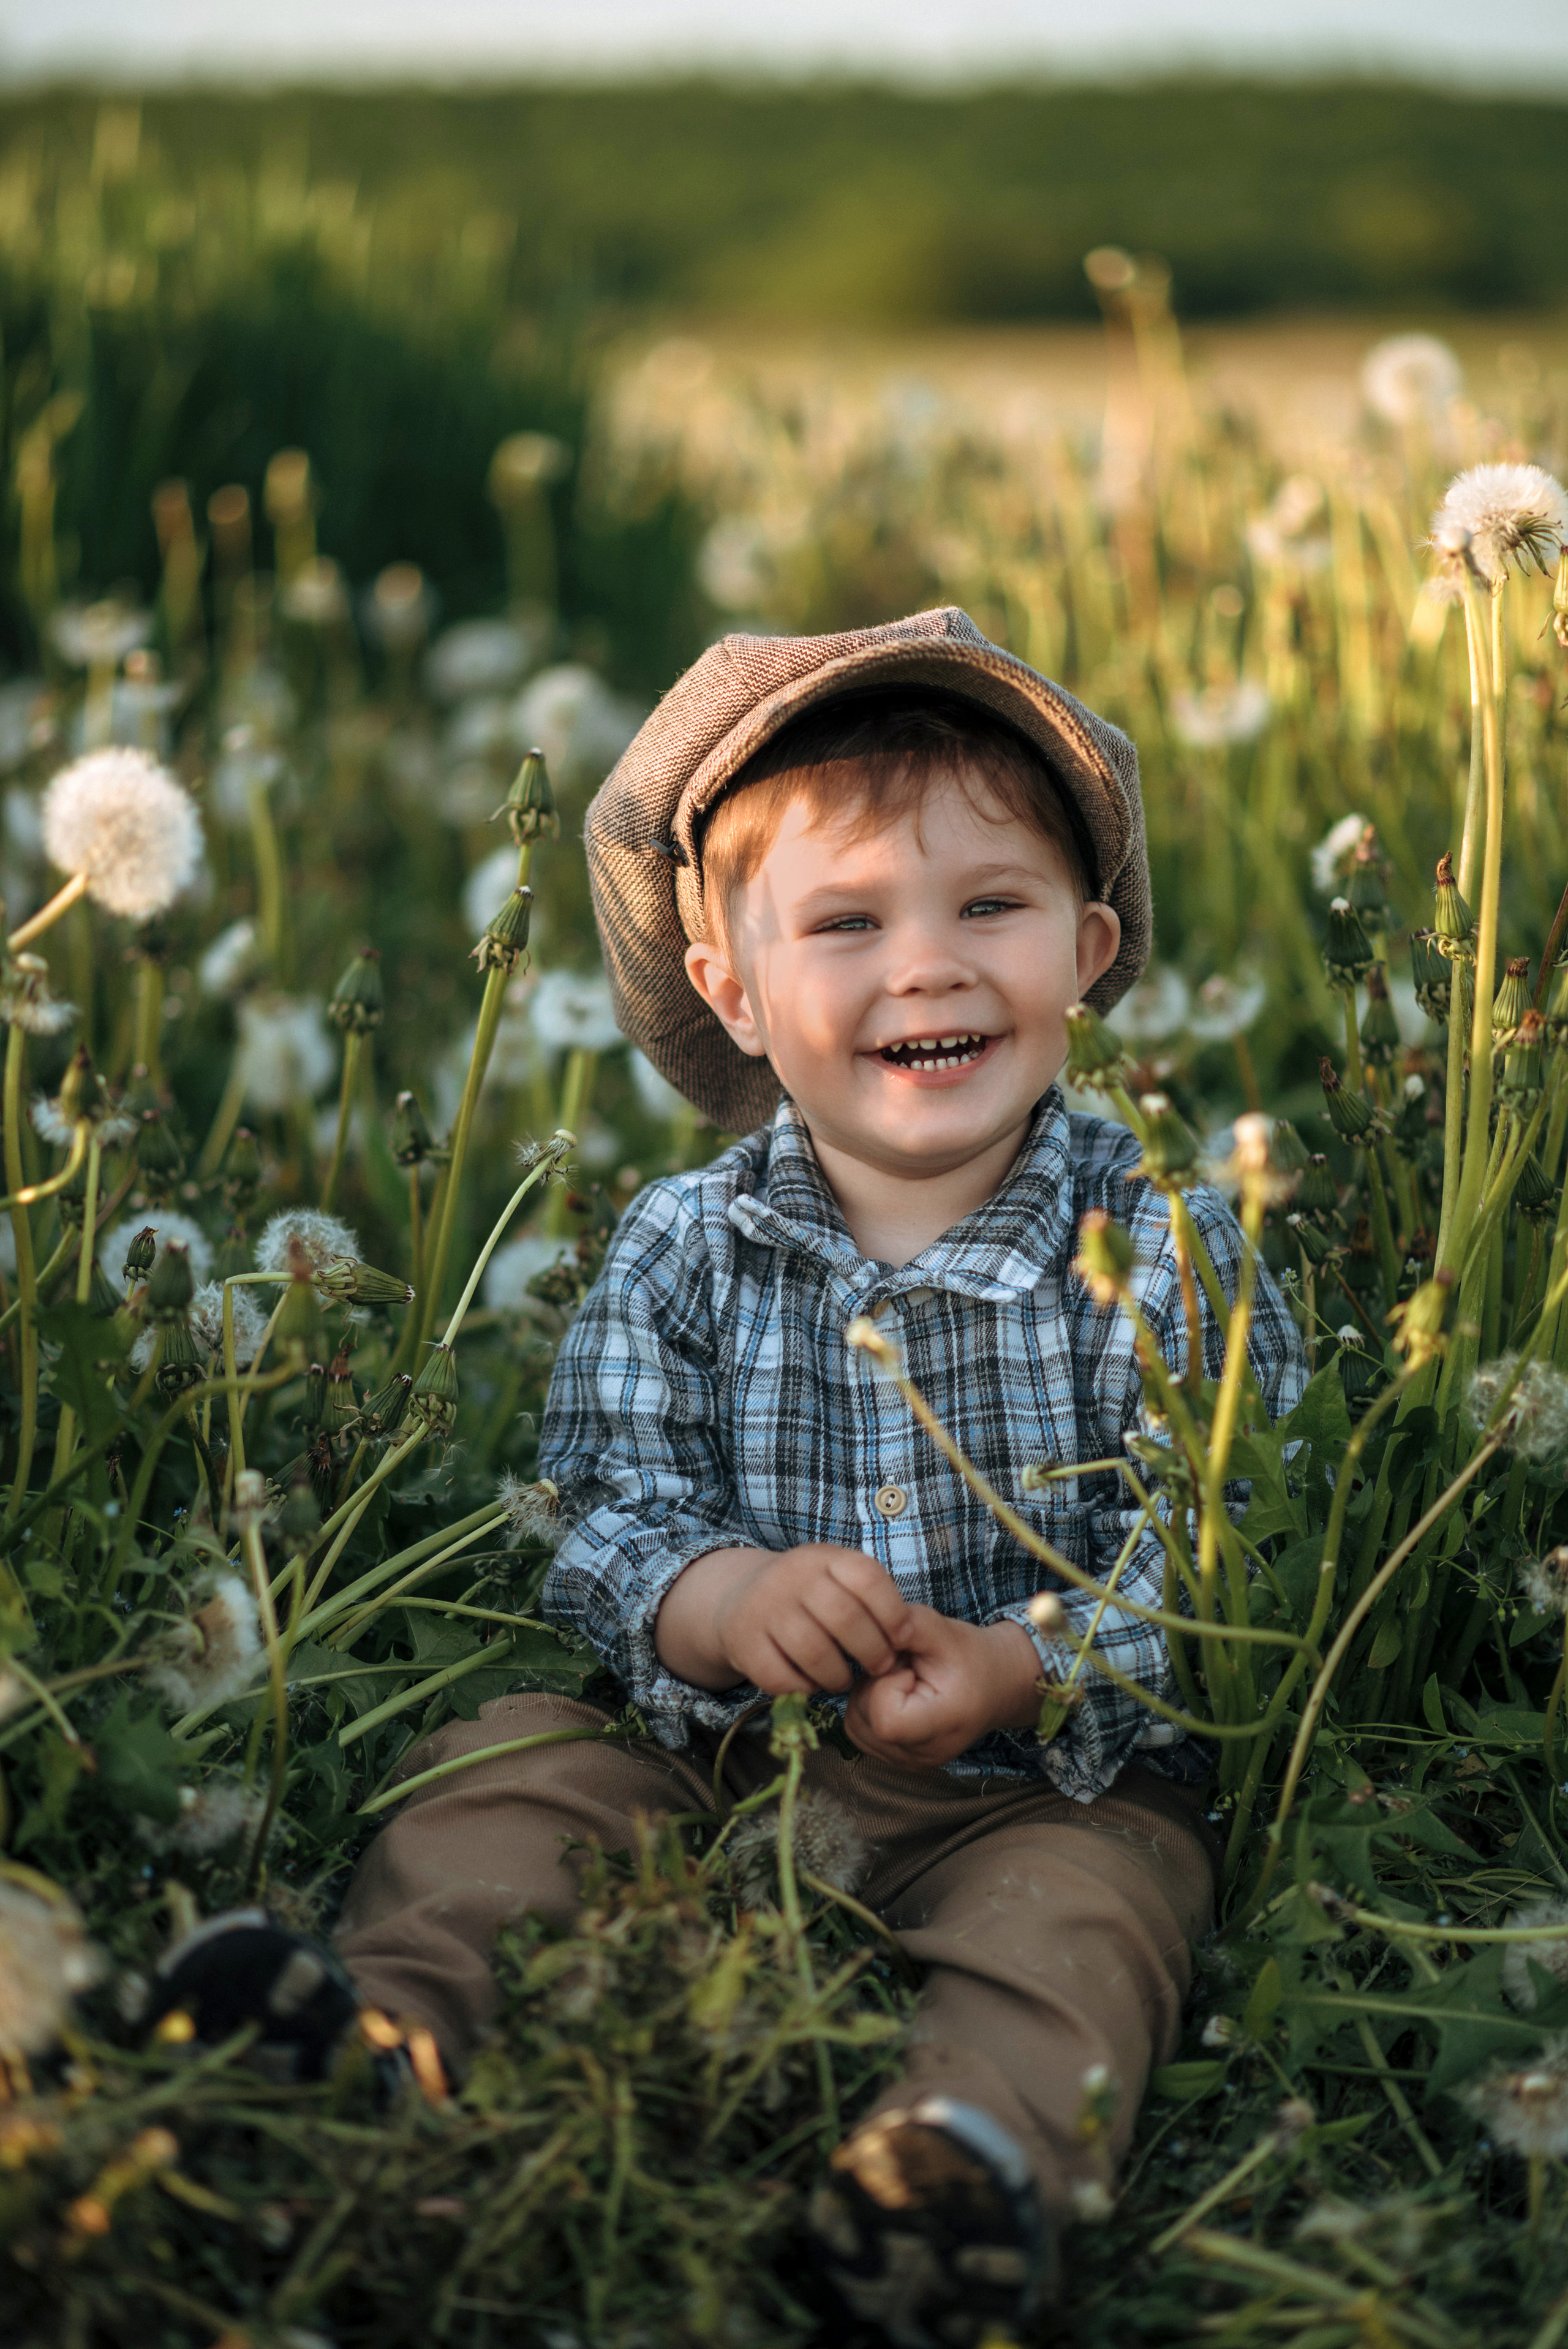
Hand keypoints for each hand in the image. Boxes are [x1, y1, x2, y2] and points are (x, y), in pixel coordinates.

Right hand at [655, 1542, 916, 1695]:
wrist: (738, 1597)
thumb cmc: (808, 1595)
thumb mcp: (837, 1578)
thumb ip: (871, 1597)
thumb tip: (908, 1636)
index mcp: (824, 1557)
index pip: (867, 1577)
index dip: (893, 1612)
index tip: (903, 1638)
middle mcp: (792, 1576)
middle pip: (843, 1616)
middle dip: (872, 1650)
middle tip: (881, 1667)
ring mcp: (764, 1607)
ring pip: (812, 1651)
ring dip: (838, 1675)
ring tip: (844, 1680)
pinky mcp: (742, 1642)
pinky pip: (780, 1677)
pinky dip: (803, 1688)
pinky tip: (811, 1684)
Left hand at [845, 1609, 1041, 1769]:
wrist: (997, 1685)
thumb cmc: (971, 1657)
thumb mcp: (944, 1630)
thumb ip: (906, 1624)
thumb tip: (866, 1625)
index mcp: (943, 1727)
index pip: (884, 1720)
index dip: (885, 1684)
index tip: (909, 1668)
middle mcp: (924, 1755)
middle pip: (864, 1719)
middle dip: (876, 1683)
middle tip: (908, 1669)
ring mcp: (910, 1763)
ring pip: (855, 1725)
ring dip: (869, 1695)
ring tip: (903, 1681)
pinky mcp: (898, 1760)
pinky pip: (860, 1732)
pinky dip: (868, 1708)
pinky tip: (896, 1695)